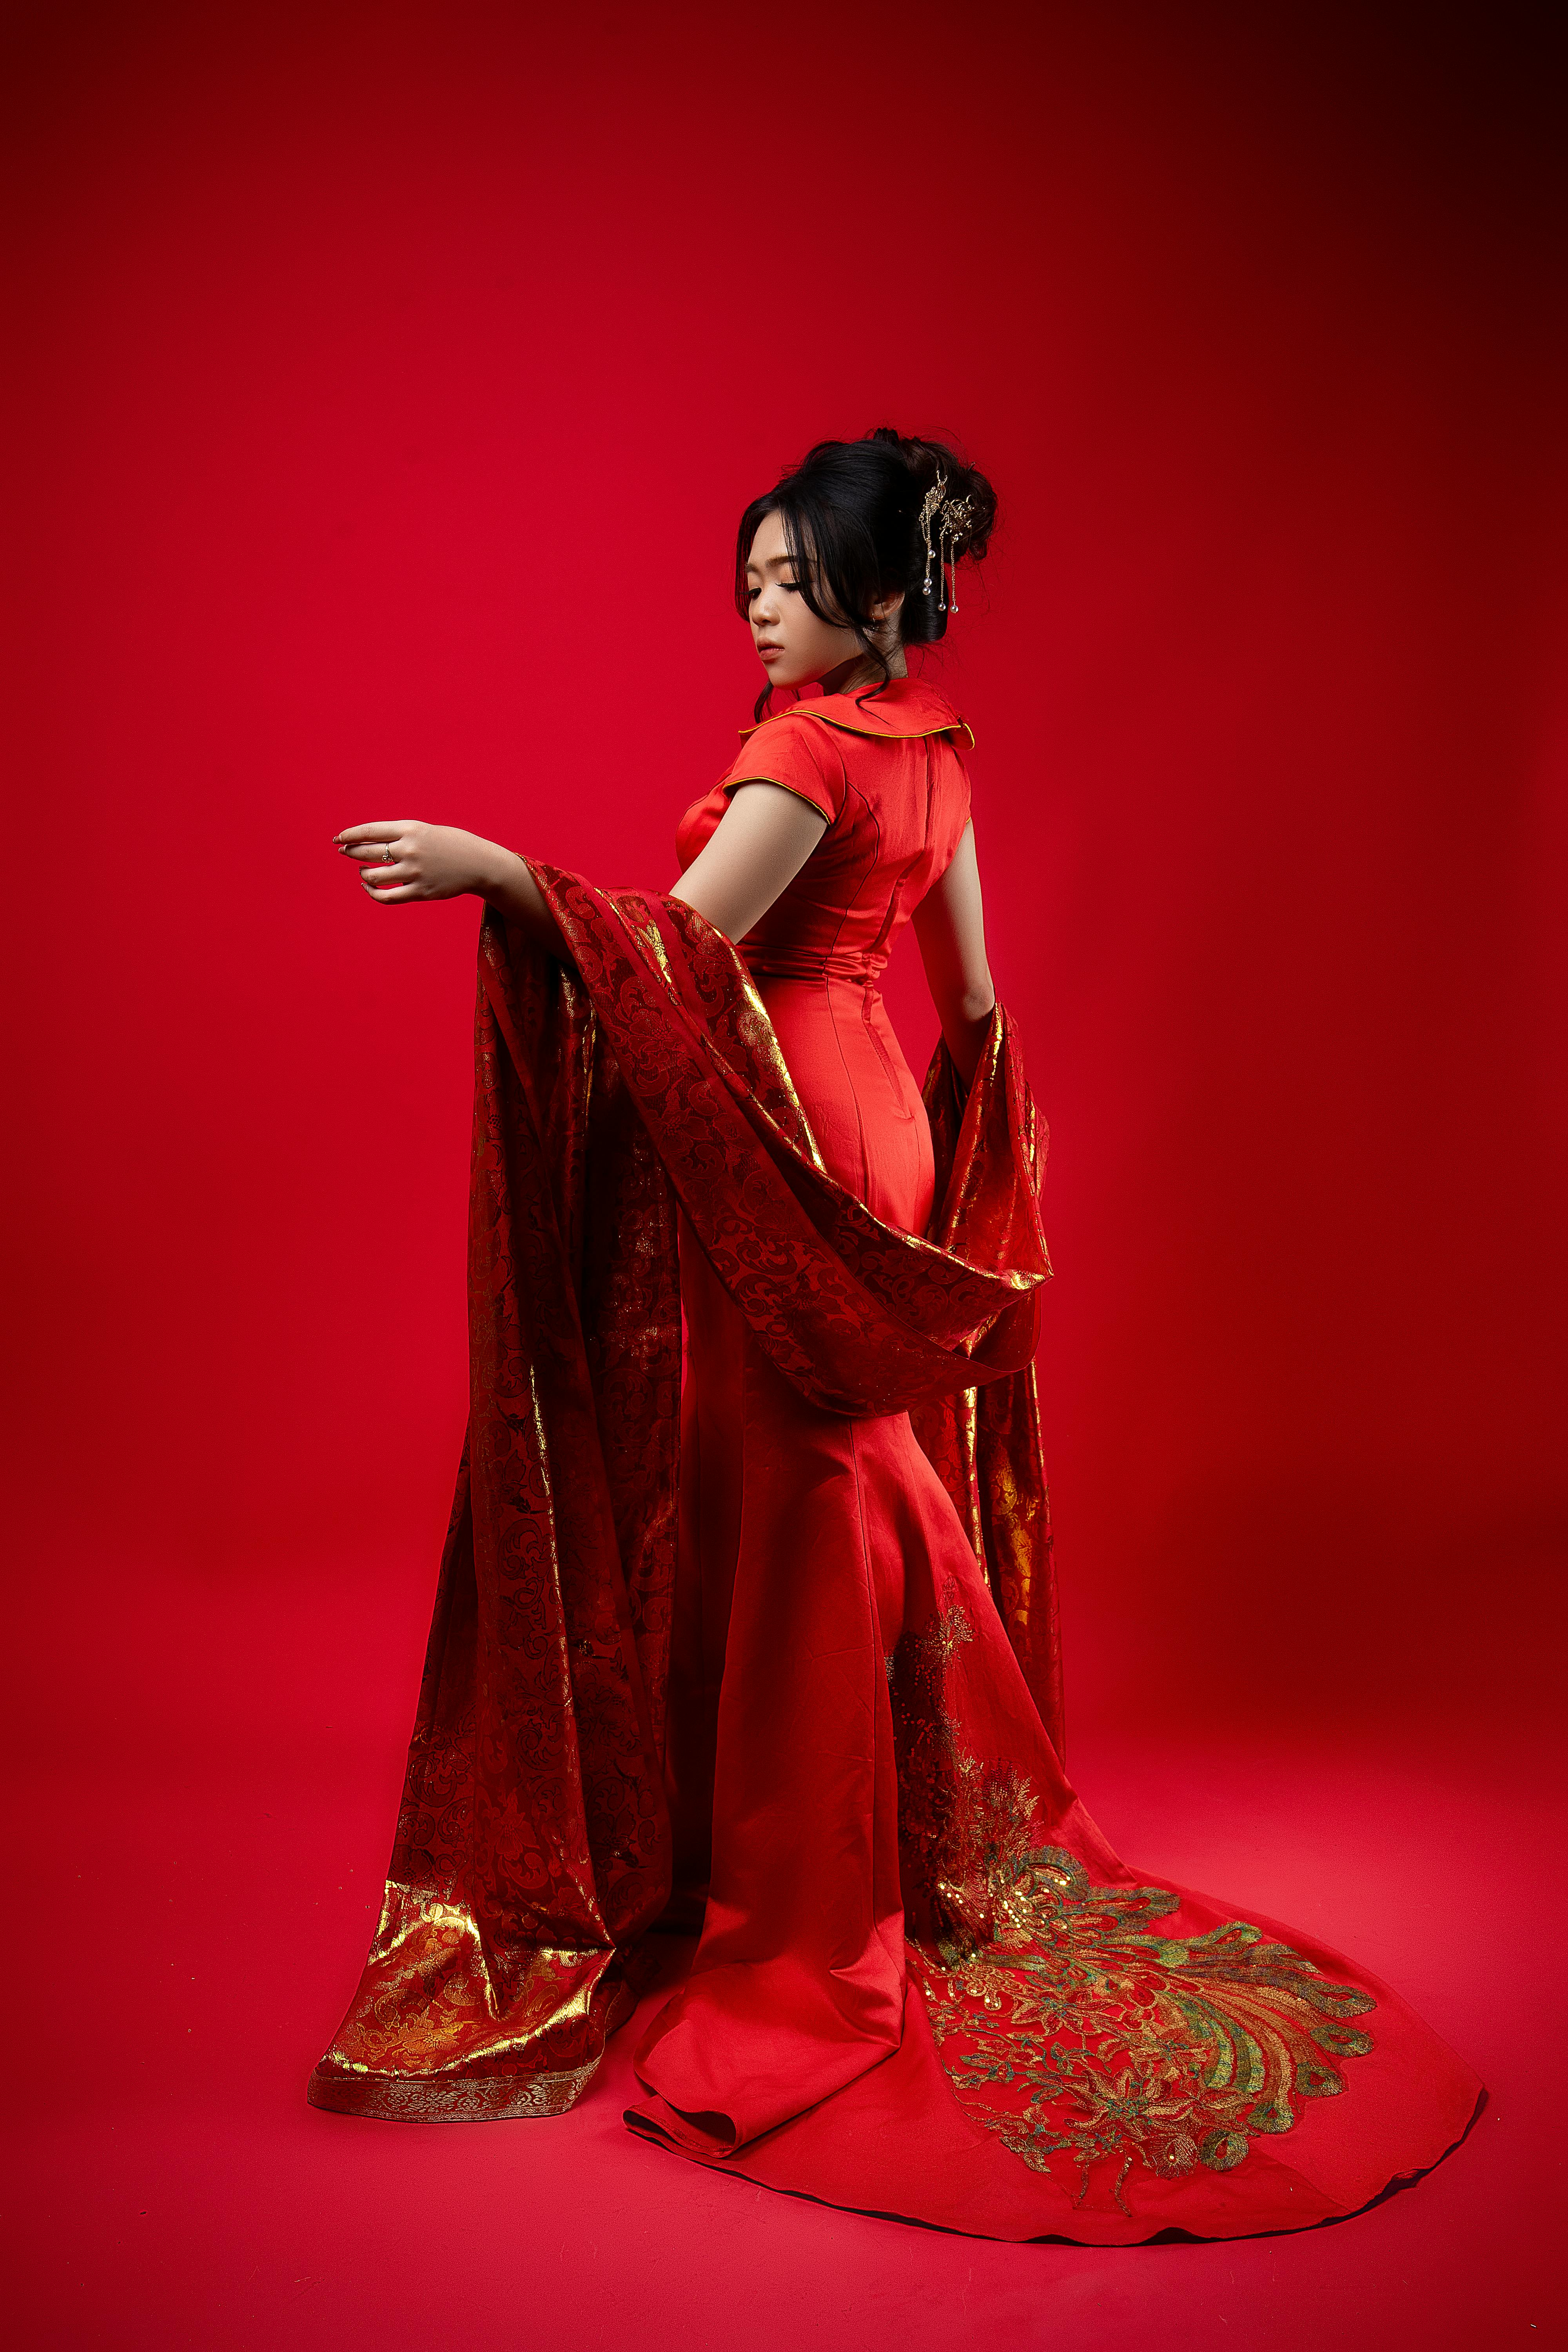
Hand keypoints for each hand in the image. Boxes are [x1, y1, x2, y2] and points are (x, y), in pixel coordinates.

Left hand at [334, 821, 506, 902]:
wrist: (480, 864)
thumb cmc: (452, 845)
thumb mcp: (426, 831)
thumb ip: (401, 836)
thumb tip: (371, 844)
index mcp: (411, 829)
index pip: (370, 831)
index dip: (350, 835)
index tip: (338, 838)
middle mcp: (410, 850)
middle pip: (367, 852)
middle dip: (351, 852)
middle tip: (344, 852)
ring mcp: (414, 872)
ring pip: (374, 876)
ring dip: (364, 873)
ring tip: (364, 872)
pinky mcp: (420, 891)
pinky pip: (387, 896)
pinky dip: (373, 892)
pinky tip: (368, 887)